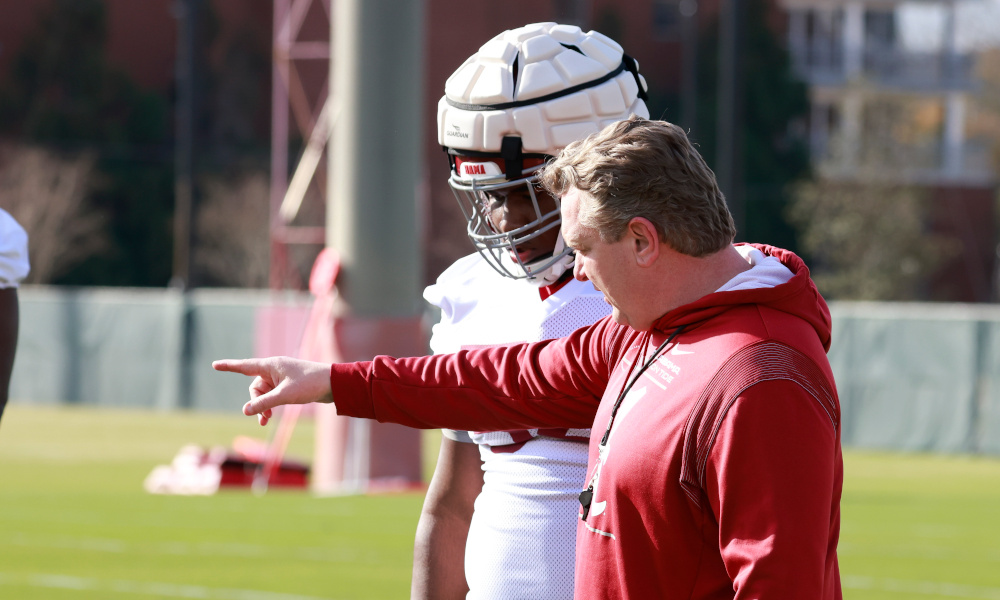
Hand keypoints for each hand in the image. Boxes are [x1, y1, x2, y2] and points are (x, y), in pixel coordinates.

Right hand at [212, 357, 332, 425]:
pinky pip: (272, 396)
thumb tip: (245, 411)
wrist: (333, 384)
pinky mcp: (288, 386)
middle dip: (256, 402)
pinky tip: (268, 418)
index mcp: (272, 365)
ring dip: (263, 407)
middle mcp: (274, 369)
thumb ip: (264, 403)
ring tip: (266, 421)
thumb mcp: (284, 395)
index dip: (229, 366)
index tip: (215, 365)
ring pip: (263, 394)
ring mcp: (281, 378)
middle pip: (255, 386)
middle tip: (264, 416)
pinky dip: (269, 406)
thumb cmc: (310, 384)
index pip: (245, 366)